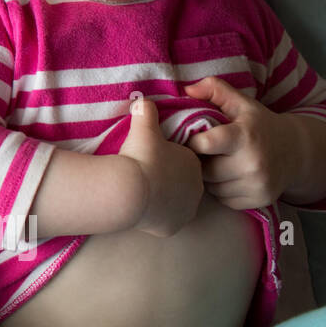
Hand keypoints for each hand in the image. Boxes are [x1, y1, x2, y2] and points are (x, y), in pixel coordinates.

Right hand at [120, 97, 203, 236]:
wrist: (130, 190)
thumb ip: (145, 111)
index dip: (168, 159)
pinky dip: (157, 216)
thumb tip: (142, 100)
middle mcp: (196, 188)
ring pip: (176, 203)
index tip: (152, 158)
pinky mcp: (173, 226)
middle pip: (182, 183)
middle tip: (147, 174)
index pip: (185, 161)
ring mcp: (185, 210)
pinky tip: (144, 208)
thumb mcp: (142, 128)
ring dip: (163, 199)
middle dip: (168, 180)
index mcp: (193, 164)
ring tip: (144, 191)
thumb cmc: (140, 157)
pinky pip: (166, 220)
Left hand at [184, 76, 296, 209]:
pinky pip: (224, 200)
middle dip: (199, 162)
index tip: (193, 139)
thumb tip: (187, 89)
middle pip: (204, 170)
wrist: (295, 151)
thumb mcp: (241, 102)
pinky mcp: (259, 200)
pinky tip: (227, 177)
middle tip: (203, 153)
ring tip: (215, 163)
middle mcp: (253, 163)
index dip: (193, 142)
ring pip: (211, 188)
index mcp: (245, 136)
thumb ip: (214, 89)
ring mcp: (257, 185)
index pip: (205, 143)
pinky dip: (220, 190)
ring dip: (207, 178)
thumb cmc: (259, 125)